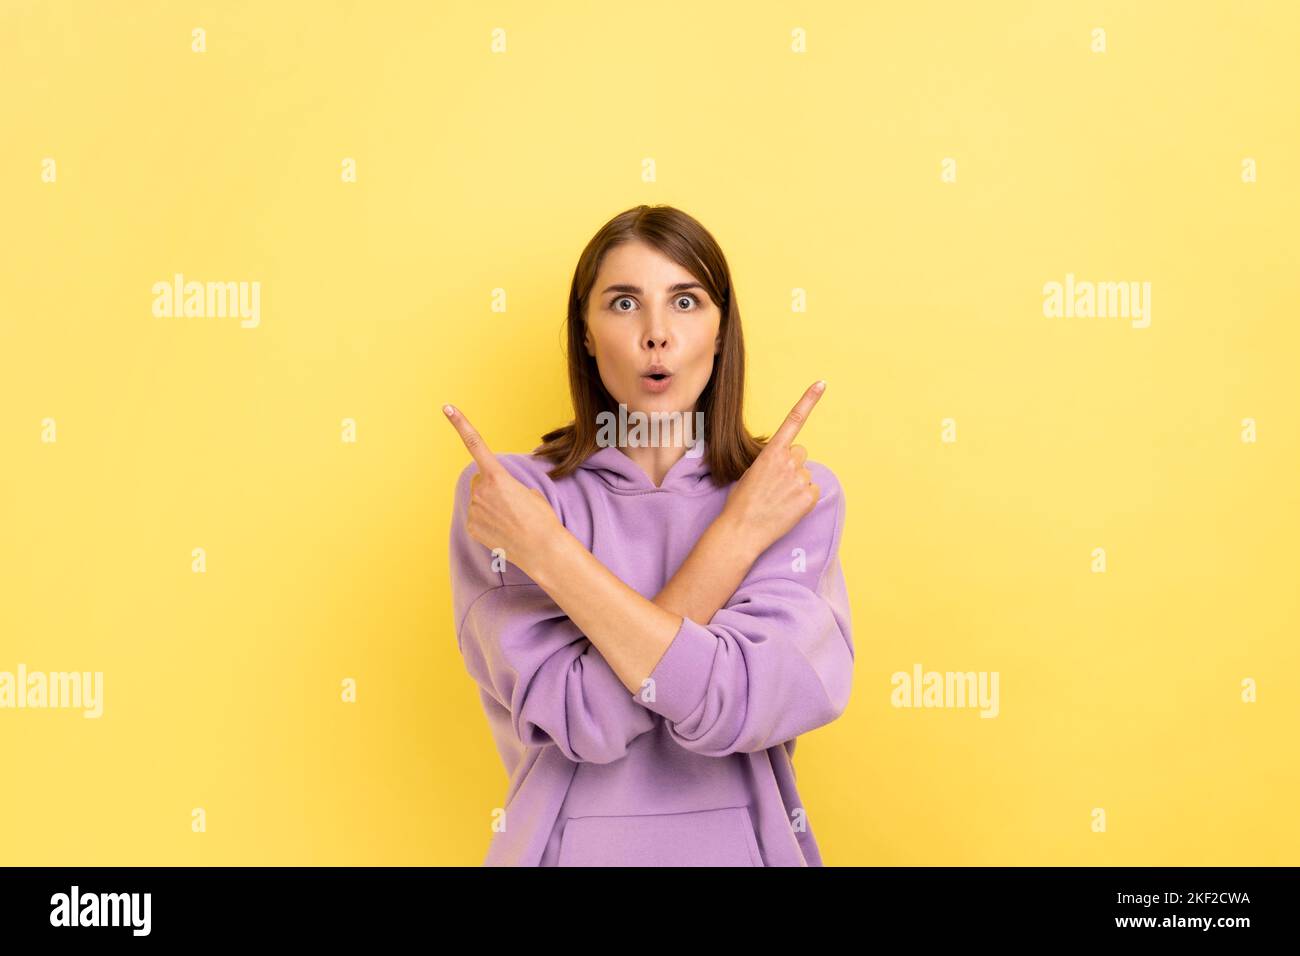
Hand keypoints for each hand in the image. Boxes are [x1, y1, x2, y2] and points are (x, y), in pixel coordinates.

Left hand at [444, 404, 564, 578]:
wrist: (542, 549)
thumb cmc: (542, 518)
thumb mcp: (530, 492)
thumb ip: (508, 485)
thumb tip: (496, 494)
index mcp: (497, 476)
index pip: (475, 444)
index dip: (460, 424)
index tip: (447, 408)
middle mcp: (481, 490)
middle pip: (481, 480)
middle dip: (493, 487)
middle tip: (513, 504)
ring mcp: (474, 510)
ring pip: (479, 500)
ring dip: (491, 506)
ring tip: (511, 520)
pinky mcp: (471, 527)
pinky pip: (477, 517)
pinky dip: (487, 522)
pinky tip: (502, 530)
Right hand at [720, 381, 825, 559]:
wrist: (742, 530)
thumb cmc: (742, 502)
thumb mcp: (751, 472)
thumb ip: (772, 461)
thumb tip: (787, 465)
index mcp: (771, 452)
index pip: (793, 420)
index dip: (809, 400)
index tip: (822, 383)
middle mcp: (788, 461)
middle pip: (801, 454)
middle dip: (792, 466)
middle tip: (775, 485)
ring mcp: (800, 479)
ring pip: (806, 474)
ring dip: (796, 485)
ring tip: (778, 500)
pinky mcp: (809, 496)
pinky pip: (812, 491)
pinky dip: (803, 500)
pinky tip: (788, 508)